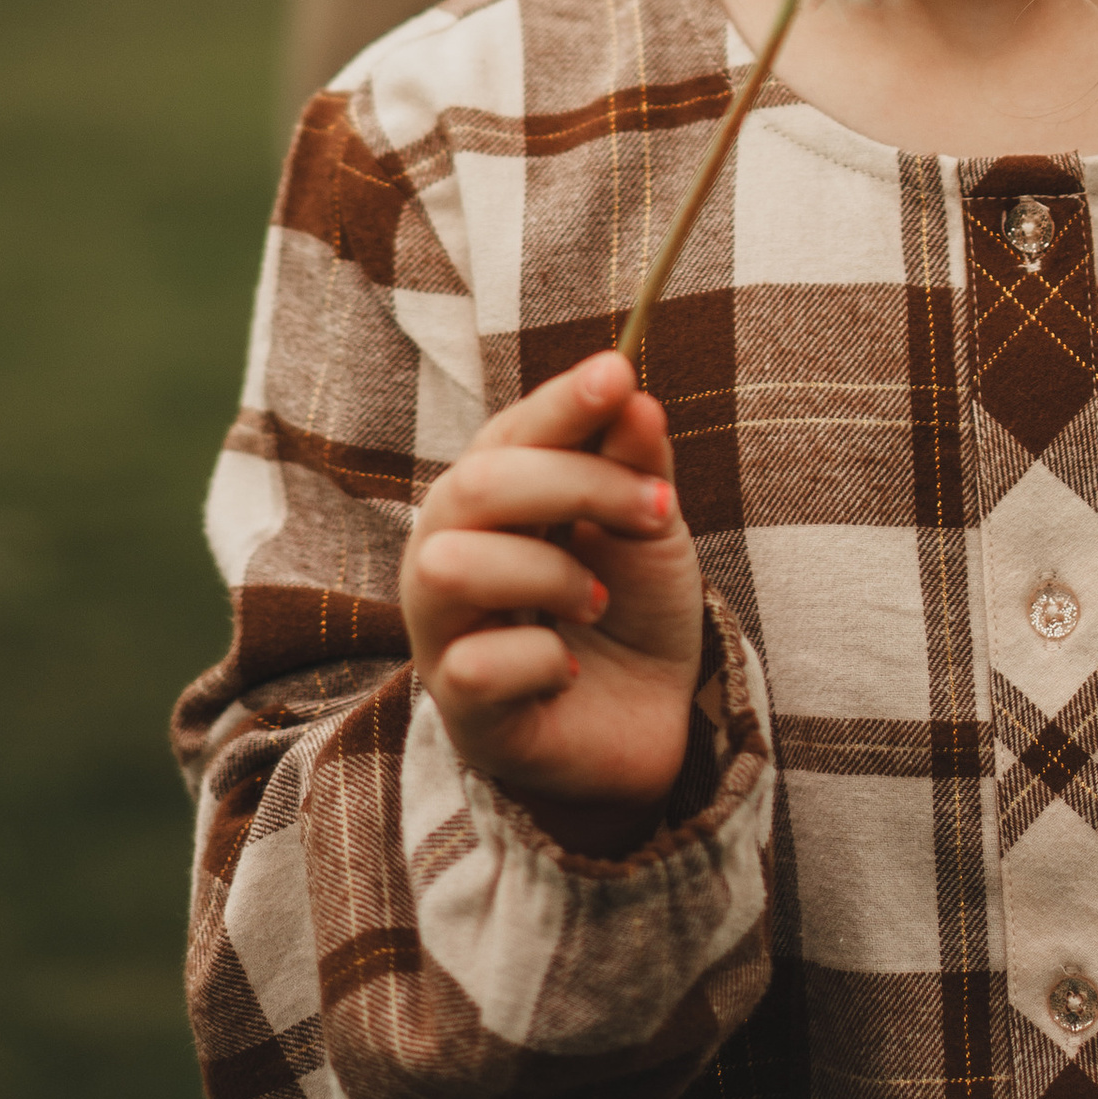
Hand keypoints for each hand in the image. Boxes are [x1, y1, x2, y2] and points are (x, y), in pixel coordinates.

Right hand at [402, 350, 705, 853]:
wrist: (646, 726)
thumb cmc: (632, 609)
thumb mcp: (650, 529)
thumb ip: (635, 464)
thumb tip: (633, 393)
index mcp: (492, 497)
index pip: (511, 431)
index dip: (561, 402)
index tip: (619, 372)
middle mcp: (448, 551)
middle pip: (474, 485)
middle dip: (573, 484)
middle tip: (654, 511)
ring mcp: (443, 631)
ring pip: (448, 567)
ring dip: (545, 572)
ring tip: (596, 599)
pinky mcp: (460, 707)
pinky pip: (474, 666)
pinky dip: (541, 658)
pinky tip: (569, 668)